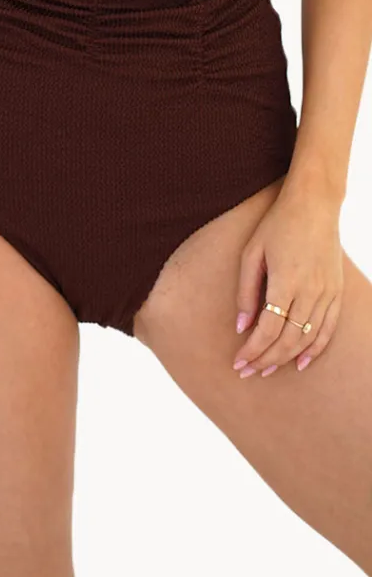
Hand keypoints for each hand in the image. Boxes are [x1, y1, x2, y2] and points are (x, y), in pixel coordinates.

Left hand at [232, 182, 343, 377]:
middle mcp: (310, 291)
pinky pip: (329, 328)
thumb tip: (241, 326)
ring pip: (308, 338)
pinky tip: (302, 363)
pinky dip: (316, 349)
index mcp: (286, 282)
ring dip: (286, 358)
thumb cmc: (277, 224)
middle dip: (266, 360)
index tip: (238, 362)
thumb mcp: (251, 253)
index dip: (253, 350)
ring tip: (267, 370)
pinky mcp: (337, 290)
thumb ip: (246, 291)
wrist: (314, 204)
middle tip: (247, 372)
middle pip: (288, 340)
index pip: (268, 330)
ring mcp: (327, 292)